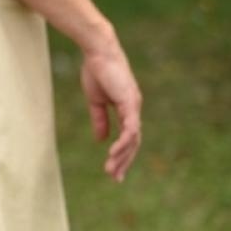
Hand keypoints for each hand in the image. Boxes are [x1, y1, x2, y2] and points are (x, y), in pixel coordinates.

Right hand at [79, 44, 141, 182]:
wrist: (98, 52)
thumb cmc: (96, 71)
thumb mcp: (96, 101)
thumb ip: (100, 119)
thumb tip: (101, 139)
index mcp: (127, 110)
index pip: (128, 137)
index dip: (122, 154)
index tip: (113, 170)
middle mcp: (134, 110)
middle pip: (133, 142)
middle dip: (124, 161)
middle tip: (114, 178)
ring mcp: (134, 107)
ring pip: (133, 139)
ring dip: (122, 156)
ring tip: (111, 170)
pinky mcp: (130, 103)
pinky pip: (130, 128)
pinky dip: (124, 142)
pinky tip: (114, 152)